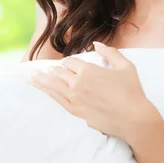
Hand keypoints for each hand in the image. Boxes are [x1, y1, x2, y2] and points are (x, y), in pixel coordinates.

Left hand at [28, 42, 150, 141]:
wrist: (133, 118)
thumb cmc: (132, 92)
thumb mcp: (125, 66)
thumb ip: (110, 52)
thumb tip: (96, 44)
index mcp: (88, 70)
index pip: (71, 62)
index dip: (70, 63)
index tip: (70, 64)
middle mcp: (78, 83)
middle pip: (60, 73)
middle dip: (53, 70)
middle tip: (41, 69)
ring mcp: (74, 99)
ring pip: (53, 86)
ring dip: (41, 80)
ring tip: (30, 77)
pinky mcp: (75, 112)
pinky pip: (56, 100)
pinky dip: (47, 93)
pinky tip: (41, 90)